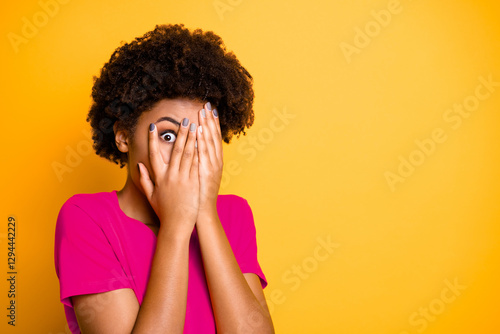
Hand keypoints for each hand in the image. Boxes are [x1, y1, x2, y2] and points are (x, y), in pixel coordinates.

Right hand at [137, 119, 199, 234]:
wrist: (177, 226)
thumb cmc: (164, 212)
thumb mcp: (151, 196)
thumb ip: (145, 180)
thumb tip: (139, 165)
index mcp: (160, 178)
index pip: (154, 154)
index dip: (152, 140)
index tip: (152, 126)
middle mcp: (171, 176)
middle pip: (176, 150)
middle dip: (181, 134)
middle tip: (185, 120)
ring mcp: (183, 179)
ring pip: (188, 155)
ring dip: (192, 139)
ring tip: (196, 126)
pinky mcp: (194, 184)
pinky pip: (198, 165)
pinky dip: (200, 153)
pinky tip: (204, 143)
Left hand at [196, 103, 223, 214]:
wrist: (202, 212)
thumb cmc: (198, 195)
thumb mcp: (202, 176)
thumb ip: (200, 162)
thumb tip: (196, 149)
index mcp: (214, 162)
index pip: (214, 138)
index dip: (213, 123)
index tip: (210, 109)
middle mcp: (215, 162)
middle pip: (213, 137)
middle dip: (210, 120)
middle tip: (208, 104)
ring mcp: (211, 167)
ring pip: (209, 143)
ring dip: (206, 127)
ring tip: (204, 112)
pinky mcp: (205, 173)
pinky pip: (203, 155)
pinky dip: (202, 142)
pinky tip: (199, 131)